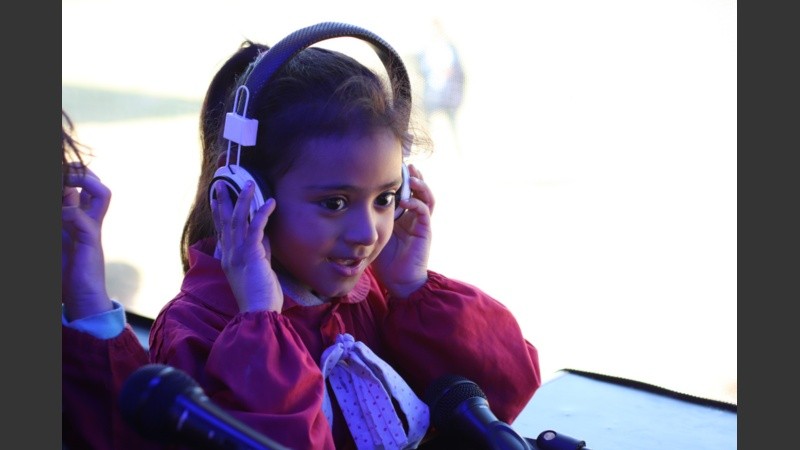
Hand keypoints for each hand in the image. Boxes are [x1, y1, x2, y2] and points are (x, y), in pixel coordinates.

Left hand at [61, 164, 113, 319]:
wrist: (82, 299)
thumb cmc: (67, 274)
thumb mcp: (60, 241)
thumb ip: (62, 222)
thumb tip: (63, 203)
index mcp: (81, 220)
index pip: (84, 188)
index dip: (73, 177)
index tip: (61, 174)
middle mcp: (90, 220)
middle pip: (98, 185)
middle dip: (81, 172)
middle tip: (65, 173)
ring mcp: (92, 229)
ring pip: (101, 192)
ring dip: (82, 181)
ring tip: (66, 181)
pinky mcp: (90, 241)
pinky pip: (80, 217)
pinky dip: (66, 212)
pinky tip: (58, 216)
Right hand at [211, 180, 282, 311]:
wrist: (258, 313)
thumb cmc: (261, 297)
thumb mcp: (259, 269)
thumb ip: (260, 252)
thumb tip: (264, 236)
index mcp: (229, 259)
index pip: (222, 231)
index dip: (219, 213)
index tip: (217, 198)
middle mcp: (230, 254)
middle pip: (225, 221)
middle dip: (223, 200)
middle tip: (221, 182)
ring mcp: (238, 254)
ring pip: (238, 220)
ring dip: (244, 199)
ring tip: (249, 183)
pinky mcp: (250, 255)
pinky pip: (255, 228)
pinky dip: (262, 213)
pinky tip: (270, 202)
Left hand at [372, 164, 433, 297]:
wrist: (399, 282)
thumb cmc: (385, 261)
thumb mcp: (375, 234)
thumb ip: (371, 219)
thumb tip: (353, 203)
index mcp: (403, 216)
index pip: (405, 192)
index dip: (400, 180)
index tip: (390, 167)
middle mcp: (414, 217)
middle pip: (418, 190)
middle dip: (413, 176)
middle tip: (406, 164)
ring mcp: (421, 223)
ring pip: (426, 197)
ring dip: (420, 185)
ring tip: (410, 176)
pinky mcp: (425, 231)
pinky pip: (424, 212)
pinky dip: (416, 203)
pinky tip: (406, 200)